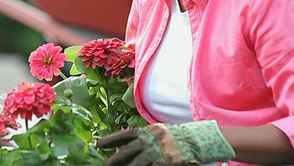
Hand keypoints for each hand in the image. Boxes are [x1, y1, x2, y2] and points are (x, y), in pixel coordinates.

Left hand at [97, 120, 235, 165]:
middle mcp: (148, 142)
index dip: (110, 140)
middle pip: (126, 153)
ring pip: (135, 165)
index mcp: (145, 132)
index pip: (123, 136)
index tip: (99, 144)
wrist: (194, 141)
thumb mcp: (155, 131)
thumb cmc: (173, 136)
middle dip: (113, 160)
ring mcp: (156, 154)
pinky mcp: (164, 164)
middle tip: (105, 165)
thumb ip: (141, 137)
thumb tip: (124, 144)